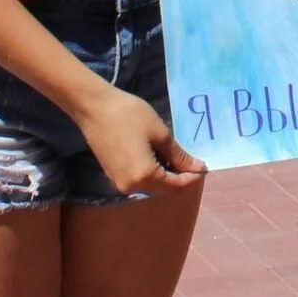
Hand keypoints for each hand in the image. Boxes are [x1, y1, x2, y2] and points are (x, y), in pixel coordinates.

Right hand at [75, 86, 206, 195]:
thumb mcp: (160, 133)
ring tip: (176, 157)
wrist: (94, 108)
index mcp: (145, 177)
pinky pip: (138, 180)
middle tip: (192, 160)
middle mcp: (131, 187)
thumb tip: (197, 168)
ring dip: (166, 175)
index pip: (175, 185)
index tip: (204, 165)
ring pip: (151, 186)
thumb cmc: (129, 115)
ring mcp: (119, 183)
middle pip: (163, 188)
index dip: (192, 177)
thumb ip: (178, 155)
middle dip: (180, 177)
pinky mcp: (112, 175)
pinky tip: (158, 157)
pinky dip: (151, 173)